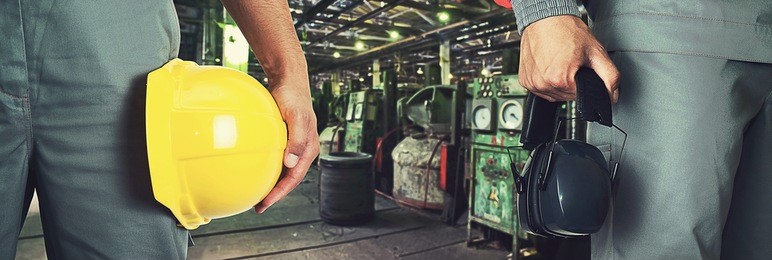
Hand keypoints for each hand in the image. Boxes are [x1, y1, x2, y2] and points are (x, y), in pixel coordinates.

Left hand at [254, 80, 319, 213]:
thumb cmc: (293, 97)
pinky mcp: (286, 139)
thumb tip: (291, 164)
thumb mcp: (296, 117)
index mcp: (309, 149)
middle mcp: (303, 150)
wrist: (289, 81)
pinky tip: (256, 170)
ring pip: (284, 170)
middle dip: (276, 194)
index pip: (294, 177)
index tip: (266, 203)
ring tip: (257, 194)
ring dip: (272, 183)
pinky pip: (277, 158)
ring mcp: (295, 146)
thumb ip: (296, 141)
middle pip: (290, 178)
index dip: (280, 193)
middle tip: (259, 206)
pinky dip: (268, 168)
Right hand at [518, 15, 619, 102]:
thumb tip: (613, 94)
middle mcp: (543, 84)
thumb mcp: (595, 51)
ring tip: (559, 63)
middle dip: (572, 83)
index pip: (581, 96)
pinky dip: (546, 81)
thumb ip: (610, 76)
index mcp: (561, 79)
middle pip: (567, 96)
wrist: (546, 19)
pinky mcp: (525, 81)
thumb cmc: (567, 31)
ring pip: (554, 95)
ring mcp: (532, 83)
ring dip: (559, 84)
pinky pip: (540, 90)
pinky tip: (549, 67)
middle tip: (571, 63)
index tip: (581, 68)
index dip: (585, 83)